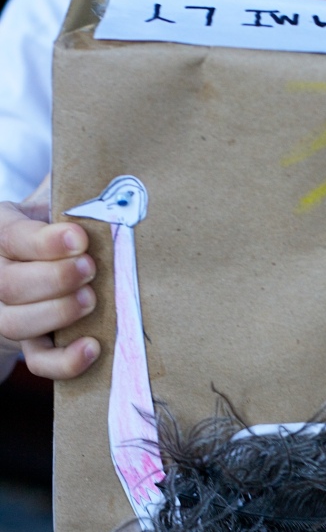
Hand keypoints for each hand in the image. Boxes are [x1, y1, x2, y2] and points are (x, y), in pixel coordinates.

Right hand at [0, 175, 100, 379]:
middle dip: (53, 279)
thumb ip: (72, 187)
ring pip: (16, 323)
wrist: (37, 263)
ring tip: (92, 299)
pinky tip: (92, 347)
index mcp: (1, 230)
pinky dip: (64, 361)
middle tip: (90, 269)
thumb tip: (110, 170)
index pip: (10, 238)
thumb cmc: (54, 225)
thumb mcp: (55, 200)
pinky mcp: (28, 344)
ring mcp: (6, 313)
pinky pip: (38, 361)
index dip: (44, 242)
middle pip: (8, 284)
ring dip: (57, 313)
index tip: (80, 238)